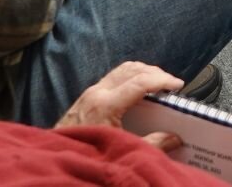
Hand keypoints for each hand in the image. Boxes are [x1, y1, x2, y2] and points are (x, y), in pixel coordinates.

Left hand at [57, 61, 185, 151]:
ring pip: (122, 70)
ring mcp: (89, 93)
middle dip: (155, 73)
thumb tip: (174, 138)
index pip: (140, 82)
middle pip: (132, 70)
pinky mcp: (86, 97)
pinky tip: (138, 90)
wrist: (53, 161)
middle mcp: (96, 93)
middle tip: (171, 83)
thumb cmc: (86, 157)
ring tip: (158, 83)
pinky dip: (131, 77)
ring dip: (143, 72)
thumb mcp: (123, 153)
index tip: (178, 85)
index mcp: (105, 105)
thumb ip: (152, 144)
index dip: (162, 81)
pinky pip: (113, 77)